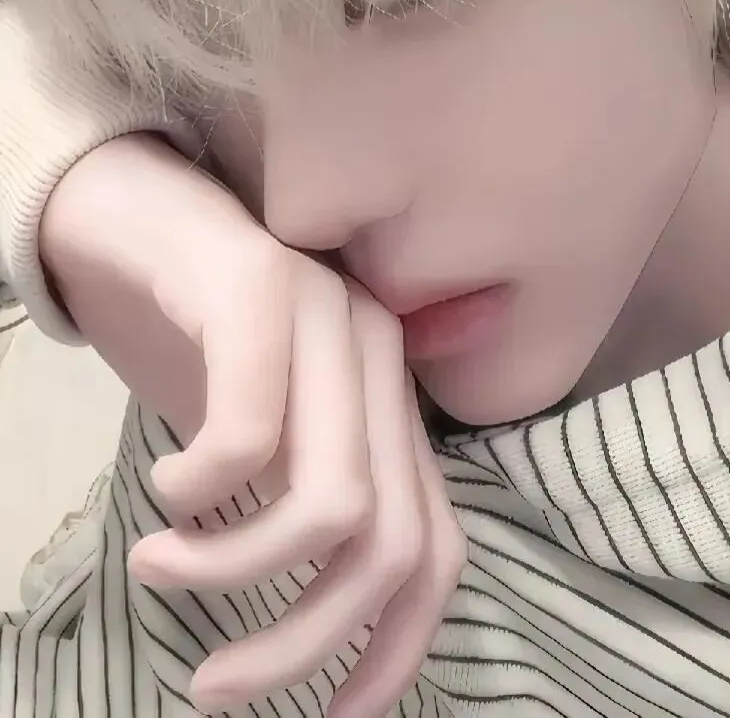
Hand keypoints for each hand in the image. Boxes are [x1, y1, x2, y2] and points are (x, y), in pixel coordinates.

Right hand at [41, 134, 466, 716]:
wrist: (137, 213)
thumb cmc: (201, 336)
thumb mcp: (265, 440)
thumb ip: (302, 500)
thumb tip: (314, 613)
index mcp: (390, 405)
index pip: (437, 550)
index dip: (398, 651)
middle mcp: (381, 363)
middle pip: (390, 545)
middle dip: (305, 645)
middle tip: (215, 690)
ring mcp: (331, 318)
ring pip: (334, 502)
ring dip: (235, 571)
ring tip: (162, 566)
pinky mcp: (263, 286)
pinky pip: (252, 428)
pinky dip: (203, 487)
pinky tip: (165, 485)